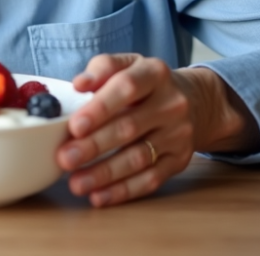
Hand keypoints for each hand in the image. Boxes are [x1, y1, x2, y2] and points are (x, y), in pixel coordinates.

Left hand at [54, 53, 257, 207]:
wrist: (193, 101)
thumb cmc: (146, 83)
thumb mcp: (127, 64)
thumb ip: (102, 68)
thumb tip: (80, 84)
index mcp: (155, 73)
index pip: (127, 87)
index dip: (100, 108)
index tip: (75, 126)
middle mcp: (171, 103)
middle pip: (129, 127)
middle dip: (94, 146)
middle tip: (65, 158)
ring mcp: (178, 134)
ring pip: (139, 158)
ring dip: (104, 173)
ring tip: (76, 182)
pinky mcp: (179, 160)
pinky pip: (151, 179)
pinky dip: (123, 191)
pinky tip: (99, 196)